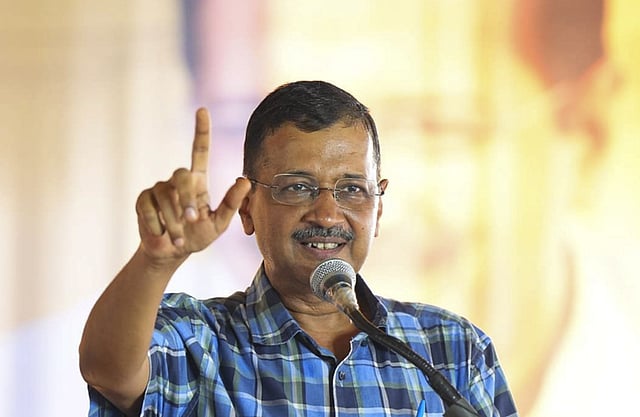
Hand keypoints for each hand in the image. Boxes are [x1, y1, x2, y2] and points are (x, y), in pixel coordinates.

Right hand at [135, 108, 250, 263]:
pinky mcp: (143, 200)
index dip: (201, 131)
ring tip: (178, 238)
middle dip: (186, 198)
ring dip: (173, 220)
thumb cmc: (197, 236)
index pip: (199, 151)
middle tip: (191, 220)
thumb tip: (245, 181)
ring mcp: (159, 189)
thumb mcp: (219, 224)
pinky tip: (161, 233)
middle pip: (181, 174)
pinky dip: (157, 224)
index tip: (202, 110)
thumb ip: (232, 203)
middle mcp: (178, 181)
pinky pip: (147, 207)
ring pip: (164, 195)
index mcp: (198, 182)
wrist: (171, 253)